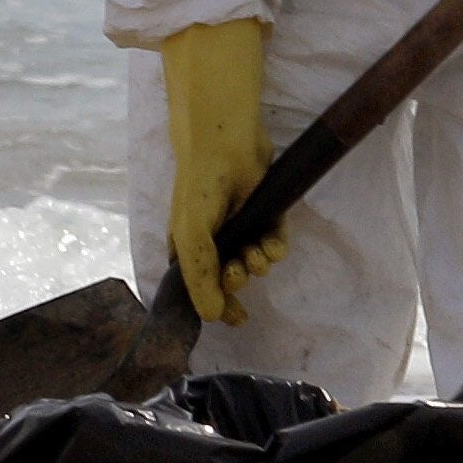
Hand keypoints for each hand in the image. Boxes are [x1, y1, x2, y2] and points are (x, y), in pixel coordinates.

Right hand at [155, 18, 286, 321]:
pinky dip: (274, 248)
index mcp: (188, 248)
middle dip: (238, 281)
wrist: (226, 144)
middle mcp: (214, 241)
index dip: (219, 303)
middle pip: (231, 278)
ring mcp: (240, 227)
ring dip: (258, 264)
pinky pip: (273, 242)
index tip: (236, 317)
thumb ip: (201, 278)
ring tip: (256, 255)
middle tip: (240, 272)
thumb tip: (214, 317)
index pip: (202, 287)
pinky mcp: (265, 214)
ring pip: (255, 262)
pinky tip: (272, 245)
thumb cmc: (199, 188)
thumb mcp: (190, 237)